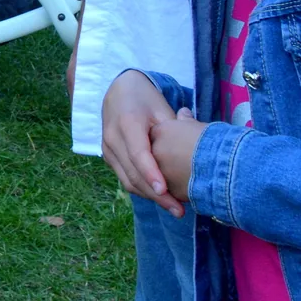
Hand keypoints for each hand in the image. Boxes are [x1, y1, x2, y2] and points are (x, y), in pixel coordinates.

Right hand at [100, 70, 184, 215]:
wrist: (118, 90)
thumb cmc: (145, 98)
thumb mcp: (161, 108)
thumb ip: (173, 131)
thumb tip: (192, 153)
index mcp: (127, 123)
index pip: (138, 154)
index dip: (151, 174)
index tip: (165, 191)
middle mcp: (112, 138)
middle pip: (133, 173)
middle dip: (156, 195)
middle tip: (179, 210)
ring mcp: (107, 149)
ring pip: (127, 180)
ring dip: (150, 197)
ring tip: (173, 208)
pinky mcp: (108, 156)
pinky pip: (124, 178)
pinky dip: (142, 189)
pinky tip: (161, 197)